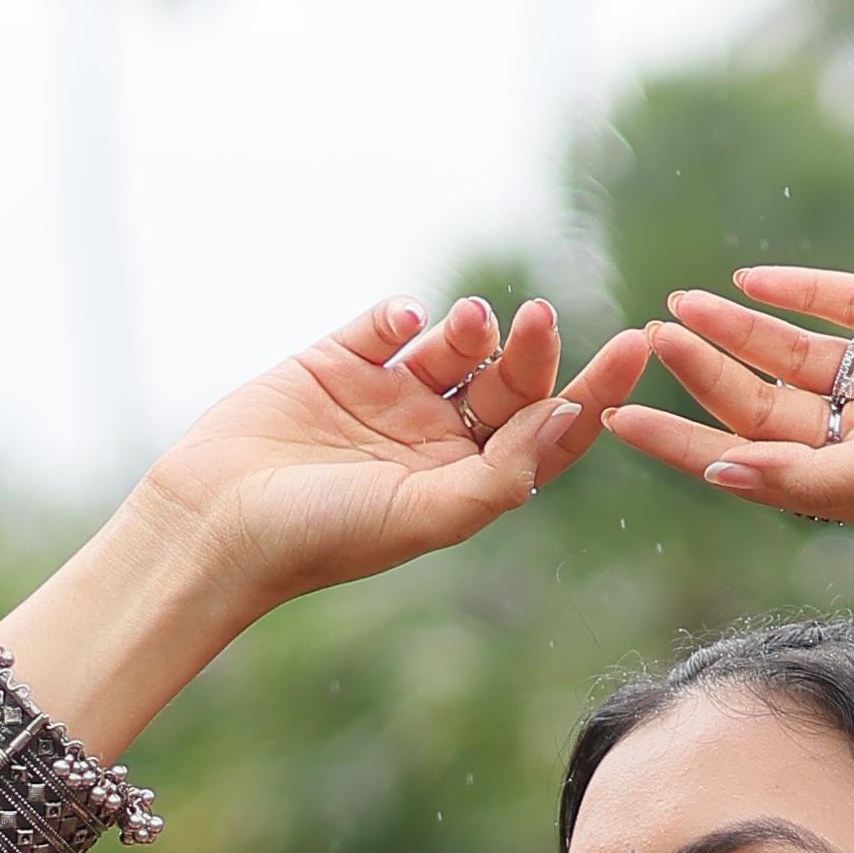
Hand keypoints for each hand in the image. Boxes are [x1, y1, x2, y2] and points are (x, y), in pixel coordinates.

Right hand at [136, 294, 649, 619]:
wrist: (217, 523)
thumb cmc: (324, 536)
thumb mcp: (425, 517)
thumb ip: (501, 475)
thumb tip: (568, 418)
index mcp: (468, 483)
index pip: (549, 432)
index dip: (596, 391)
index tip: (637, 345)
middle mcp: (436, 440)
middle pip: (509, 383)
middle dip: (533, 352)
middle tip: (540, 321)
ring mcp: (388, 399)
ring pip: (455, 347)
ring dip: (474, 328)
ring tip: (475, 320)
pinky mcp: (338, 362)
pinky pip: (387, 324)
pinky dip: (403, 315)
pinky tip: (405, 324)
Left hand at [607, 269, 853, 528]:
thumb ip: (808, 476)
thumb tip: (720, 472)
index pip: (752, 465)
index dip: (684, 442)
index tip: (618, 418)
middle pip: (769, 407)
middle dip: (708, 375)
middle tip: (648, 338)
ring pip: (800, 356)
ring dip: (741, 332)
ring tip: (680, 306)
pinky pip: (853, 307)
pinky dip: (803, 292)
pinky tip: (749, 279)